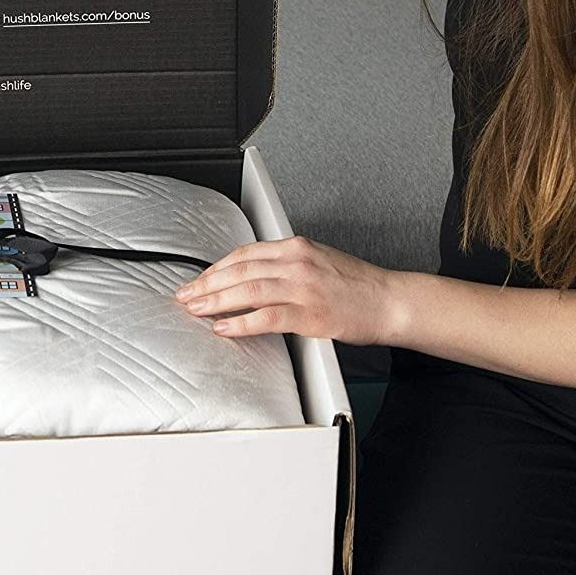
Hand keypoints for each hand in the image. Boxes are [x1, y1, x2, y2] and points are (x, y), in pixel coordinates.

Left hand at [174, 234, 405, 346]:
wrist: (389, 301)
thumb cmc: (358, 285)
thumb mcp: (319, 260)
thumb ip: (288, 264)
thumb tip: (255, 274)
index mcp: (297, 247)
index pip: (245, 253)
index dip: (217, 267)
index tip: (200, 279)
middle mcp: (297, 262)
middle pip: (240, 269)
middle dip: (207, 283)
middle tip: (186, 295)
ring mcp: (303, 287)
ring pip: (248, 289)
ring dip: (216, 301)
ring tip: (196, 310)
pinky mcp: (310, 313)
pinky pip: (267, 317)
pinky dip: (241, 322)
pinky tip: (224, 327)